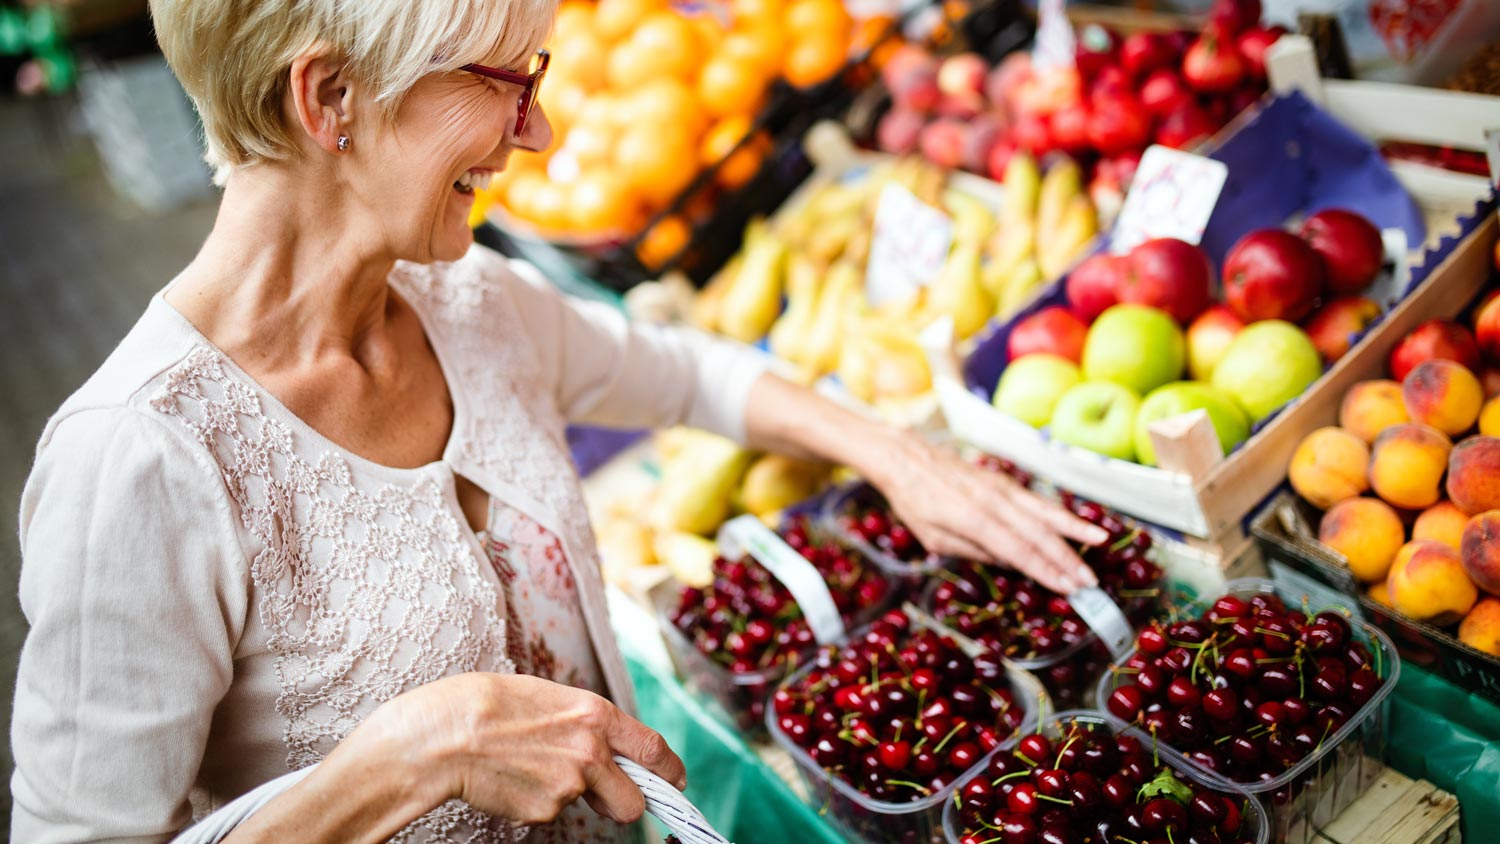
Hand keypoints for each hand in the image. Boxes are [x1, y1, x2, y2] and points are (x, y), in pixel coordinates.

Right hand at [346, 673, 685, 827]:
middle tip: (605, 796)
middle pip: (635, 801)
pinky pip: (551, 811)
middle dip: (625, 803)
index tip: (675, 781)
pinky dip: (537, 800)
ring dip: (570, 795)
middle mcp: (591, 752)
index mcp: (595, 715)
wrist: (443, 735)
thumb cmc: (487, 704)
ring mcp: (568, 786)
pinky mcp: (543, 811)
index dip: (670, 771)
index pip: (653, 749)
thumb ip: (584, 721)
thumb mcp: (548, 696)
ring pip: (587, 806)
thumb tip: (604, 743)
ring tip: (531, 767)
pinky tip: (512, 778)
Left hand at [867, 434, 1107, 593]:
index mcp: (971, 518)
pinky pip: (1037, 500)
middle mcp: (992, 500)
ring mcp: (1001, 487)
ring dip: (1073, 531)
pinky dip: (1061, 512)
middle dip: (1066, 558)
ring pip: (1044, 511)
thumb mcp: (933, 537)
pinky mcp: (1004, 480)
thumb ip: (973, 550)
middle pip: (1037, 533)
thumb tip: (1010, 563)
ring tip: (1100, 544)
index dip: (1045, 571)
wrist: (906, 457)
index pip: (1017, 550)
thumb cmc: (914, 501)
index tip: (1068, 588)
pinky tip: (1078, 524)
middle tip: (1089, 581)